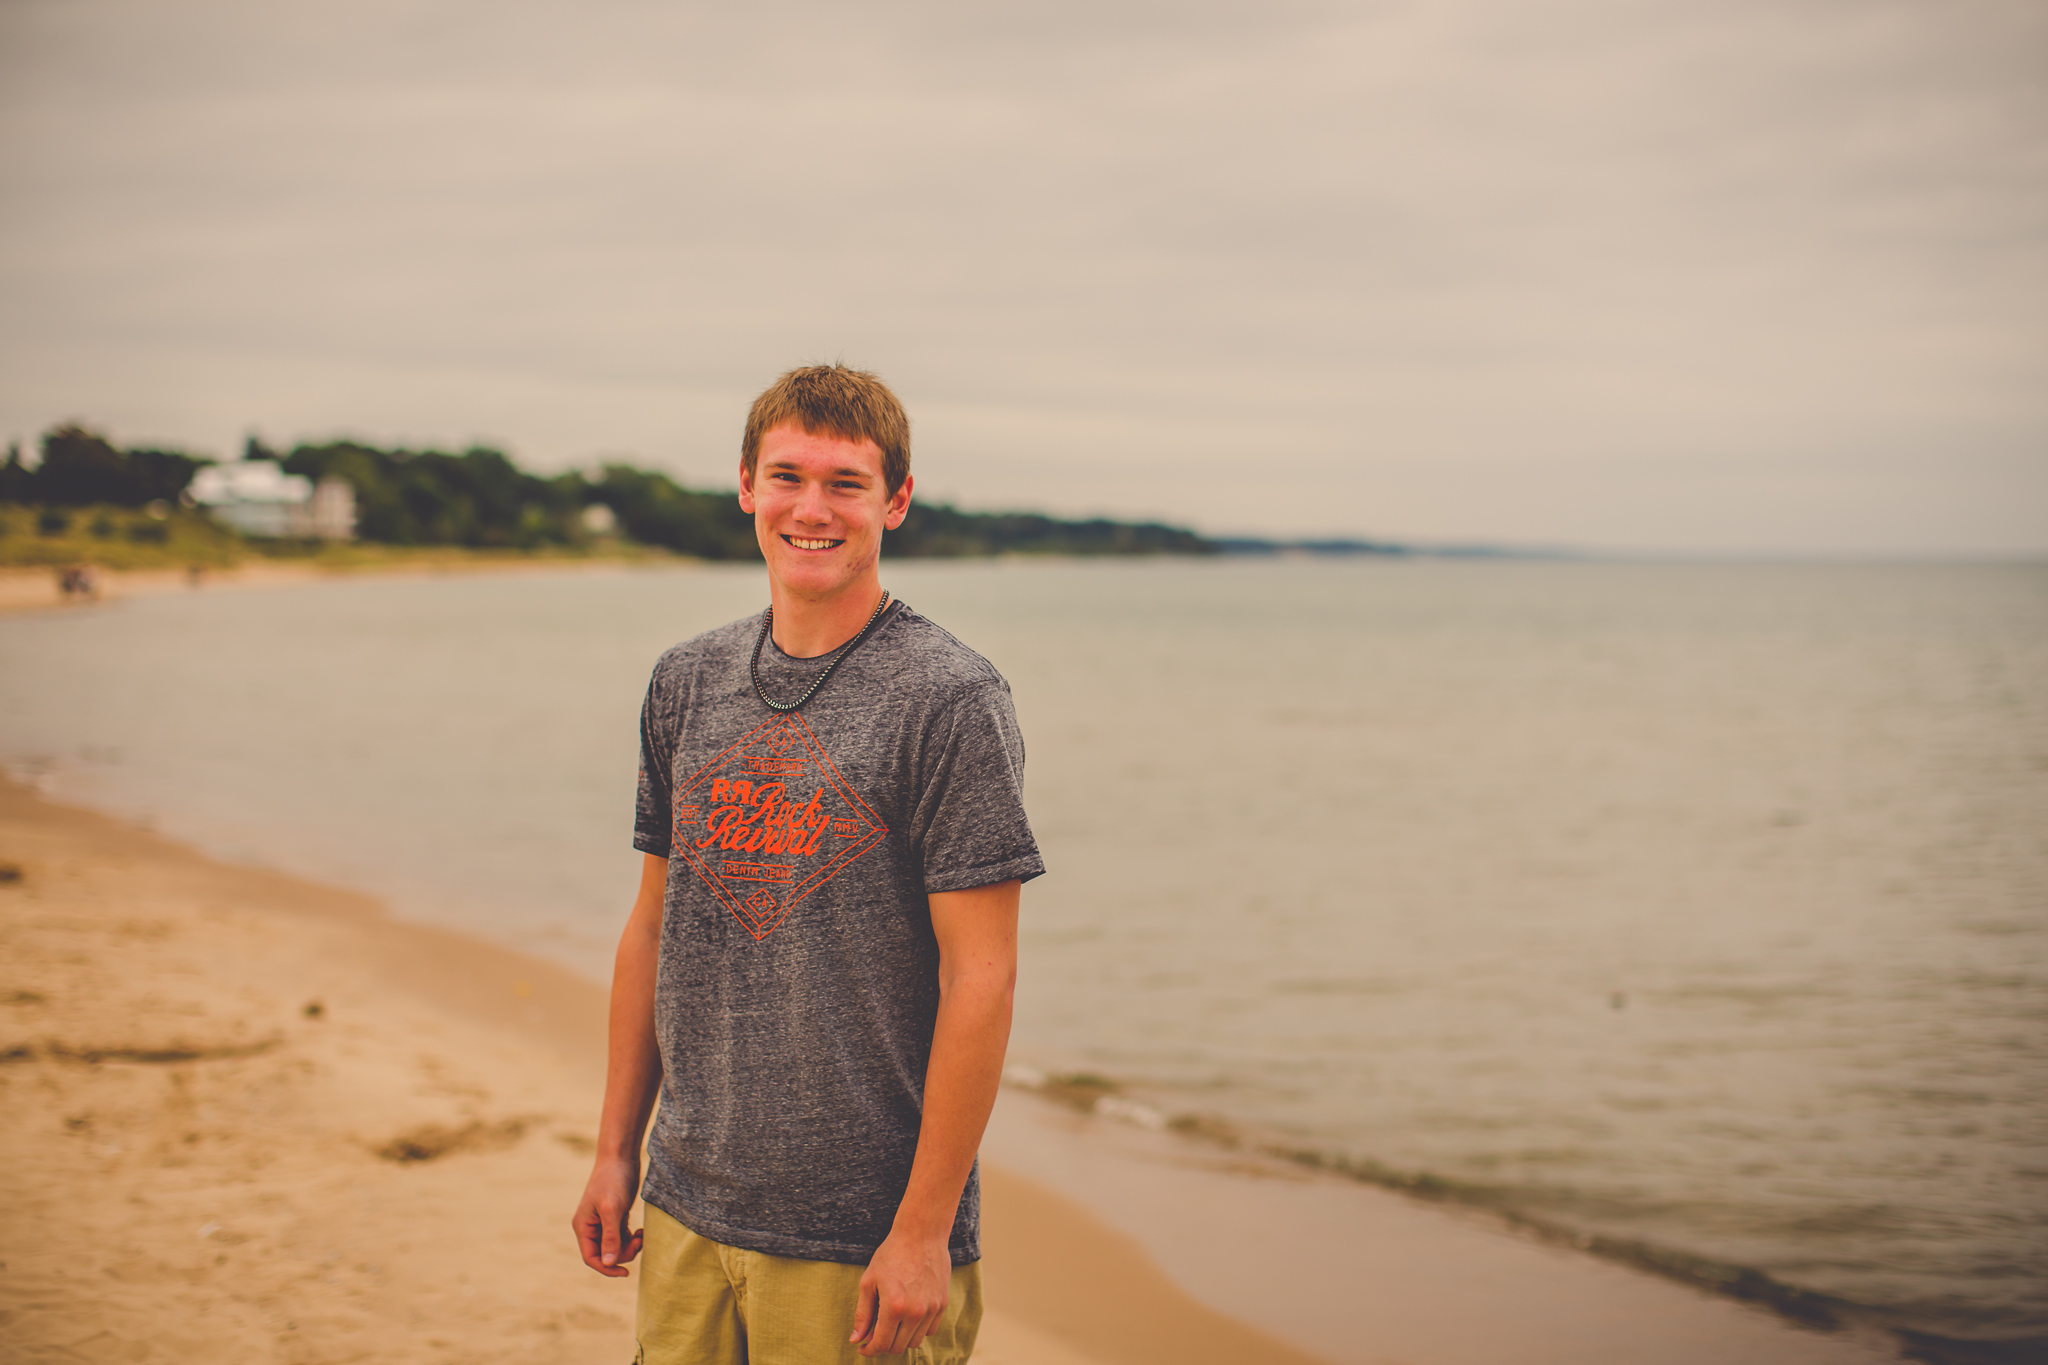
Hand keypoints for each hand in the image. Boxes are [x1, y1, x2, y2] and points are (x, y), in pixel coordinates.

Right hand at [571, 1153, 643, 1276]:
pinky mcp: (616, 1217)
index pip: (591, 1258)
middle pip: (605, 1255)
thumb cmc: (613, 1180)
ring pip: (616, 1247)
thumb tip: (607, 1262)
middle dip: (623, 1253)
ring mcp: (603, 1223)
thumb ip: (610, 1236)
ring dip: (630, 1246)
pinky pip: (623, 1238)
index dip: (606, 1268)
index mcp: (583, 1227)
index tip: (625, 1273)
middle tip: (639, 1241)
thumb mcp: (612, 1209)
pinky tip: (641, 1231)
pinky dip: (632, 1238)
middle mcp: (591, 1227)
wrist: (621, 1157)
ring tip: (641, 1235)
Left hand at [849, 1228, 951, 1356]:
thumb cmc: (891, 1254)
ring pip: (914, 1342)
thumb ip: (863, 1314)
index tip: (863, 1347)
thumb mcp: (869, 1281)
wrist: (921, 1234)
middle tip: (874, 1334)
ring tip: (892, 1323)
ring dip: (901, 1338)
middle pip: (897, 1347)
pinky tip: (908, 1316)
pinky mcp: (942, 1304)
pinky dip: (917, 1330)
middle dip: (883, 1345)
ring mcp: (931, 1309)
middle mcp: (915, 1312)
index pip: (881, 1344)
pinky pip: (930, 1330)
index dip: (869, 1350)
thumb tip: (855, 1340)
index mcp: (893, 1307)